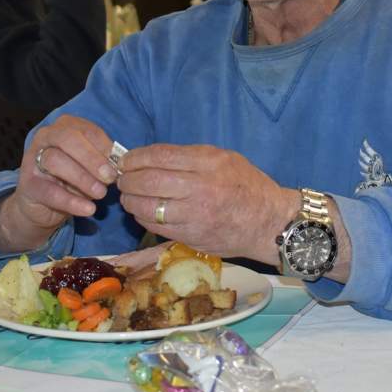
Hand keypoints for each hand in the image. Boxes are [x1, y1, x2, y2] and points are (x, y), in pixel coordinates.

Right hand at [1, 115, 119, 237]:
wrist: (42, 206)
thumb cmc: (71, 179)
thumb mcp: (89, 167)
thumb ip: (102, 161)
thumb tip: (120, 164)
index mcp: (64, 127)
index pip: (86, 129)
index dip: (104, 146)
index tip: (119, 164)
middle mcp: (46, 137)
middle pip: (68, 138)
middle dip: (92, 158)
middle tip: (110, 177)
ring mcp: (33, 159)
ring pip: (55, 161)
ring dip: (82, 178)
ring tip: (100, 193)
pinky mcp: (27, 185)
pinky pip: (50, 191)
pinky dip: (71, 201)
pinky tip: (88, 209)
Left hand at [117, 144, 296, 261]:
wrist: (269, 222)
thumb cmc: (247, 185)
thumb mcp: (225, 159)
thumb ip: (191, 157)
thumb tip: (151, 158)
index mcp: (209, 162)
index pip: (159, 156)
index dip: (135, 158)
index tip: (126, 161)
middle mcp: (200, 187)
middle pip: (148, 181)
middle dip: (127, 180)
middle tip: (122, 180)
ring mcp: (195, 214)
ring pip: (148, 206)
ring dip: (130, 201)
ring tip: (129, 197)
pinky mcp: (192, 236)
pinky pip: (156, 226)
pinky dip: (143, 218)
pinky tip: (143, 212)